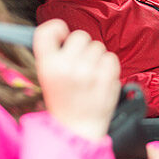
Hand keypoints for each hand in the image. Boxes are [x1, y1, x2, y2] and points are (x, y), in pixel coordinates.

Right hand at [32, 19, 120, 139]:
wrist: (77, 130)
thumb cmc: (63, 102)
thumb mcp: (46, 78)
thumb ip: (54, 55)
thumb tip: (65, 33)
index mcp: (47, 65)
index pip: (48, 31)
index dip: (57, 28)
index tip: (63, 36)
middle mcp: (67, 66)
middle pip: (80, 35)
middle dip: (82, 47)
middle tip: (79, 64)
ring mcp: (88, 72)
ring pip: (98, 46)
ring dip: (96, 58)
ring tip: (89, 76)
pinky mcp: (106, 78)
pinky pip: (111, 58)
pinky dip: (109, 66)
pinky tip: (100, 79)